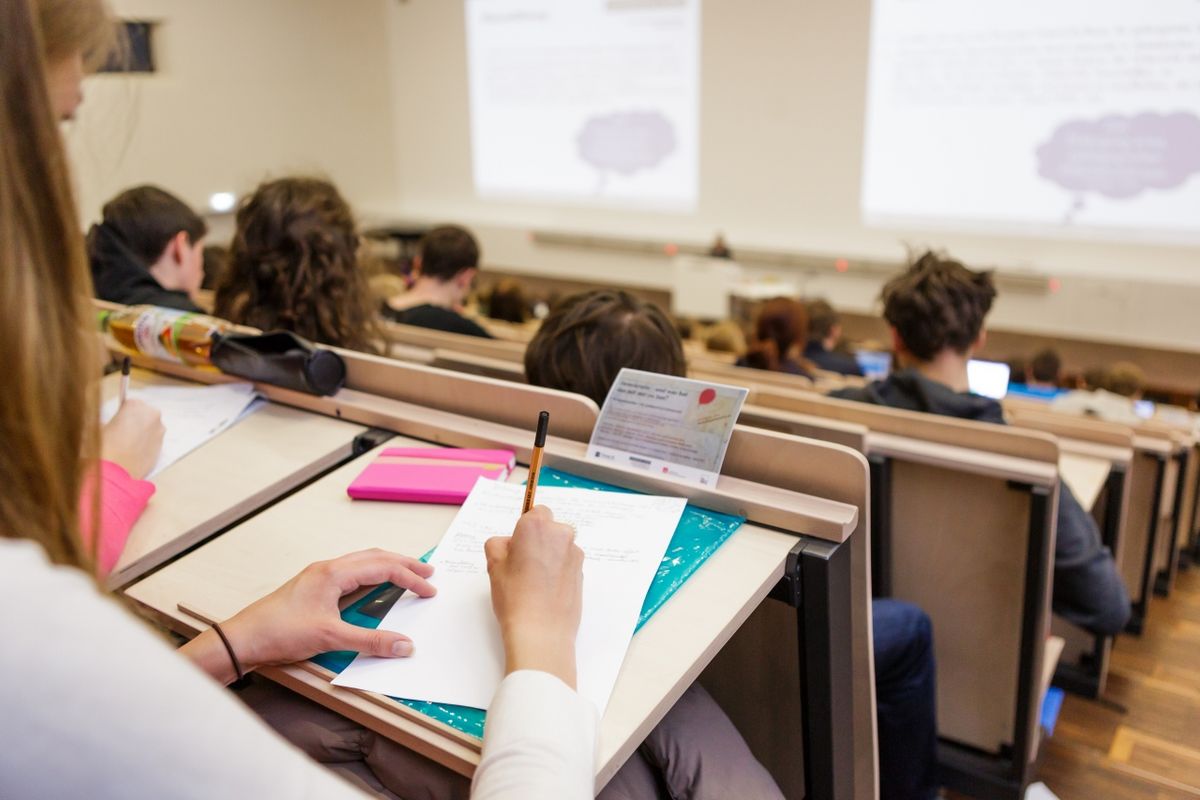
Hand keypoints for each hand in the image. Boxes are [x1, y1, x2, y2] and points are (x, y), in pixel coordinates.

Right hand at [100, 399, 164, 479]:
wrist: (114, 470)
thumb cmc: (104, 446)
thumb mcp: (100, 426)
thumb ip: (111, 419)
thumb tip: (112, 422)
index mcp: (136, 404)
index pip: (130, 404)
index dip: (122, 414)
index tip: (118, 421)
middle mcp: (152, 414)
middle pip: (144, 414)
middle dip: (136, 422)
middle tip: (122, 433)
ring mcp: (160, 430)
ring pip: (150, 428)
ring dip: (142, 433)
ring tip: (127, 445)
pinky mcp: (163, 446)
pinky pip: (153, 441)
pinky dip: (146, 444)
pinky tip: (134, 453)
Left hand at [181, 549, 435, 683]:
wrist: (244, 638)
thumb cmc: (279, 632)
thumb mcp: (331, 637)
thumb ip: (371, 641)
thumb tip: (403, 645)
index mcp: (334, 573)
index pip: (383, 568)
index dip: (410, 578)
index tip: (429, 590)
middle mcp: (328, 569)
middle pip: (375, 557)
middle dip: (404, 563)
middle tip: (428, 572)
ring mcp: (320, 576)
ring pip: (362, 563)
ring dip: (388, 567)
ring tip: (408, 575)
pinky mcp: (314, 587)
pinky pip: (351, 573)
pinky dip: (372, 576)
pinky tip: (376, 587)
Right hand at [485, 506, 583, 687]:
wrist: (541, 632)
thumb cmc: (515, 598)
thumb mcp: (494, 566)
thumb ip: (498, 545)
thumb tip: (508, 544)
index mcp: (537, 526)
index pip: (535, 511)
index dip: (525, 528)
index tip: (517, 545)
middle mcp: (561, 535)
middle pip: (549, 528)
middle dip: (538, 541)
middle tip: (521, 565)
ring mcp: (575, 554)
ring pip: (559, 547)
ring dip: (550, 556)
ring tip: (533, 583)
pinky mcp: (582, 573)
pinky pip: (567, 563)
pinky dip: (558, 571)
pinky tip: (545, 591)